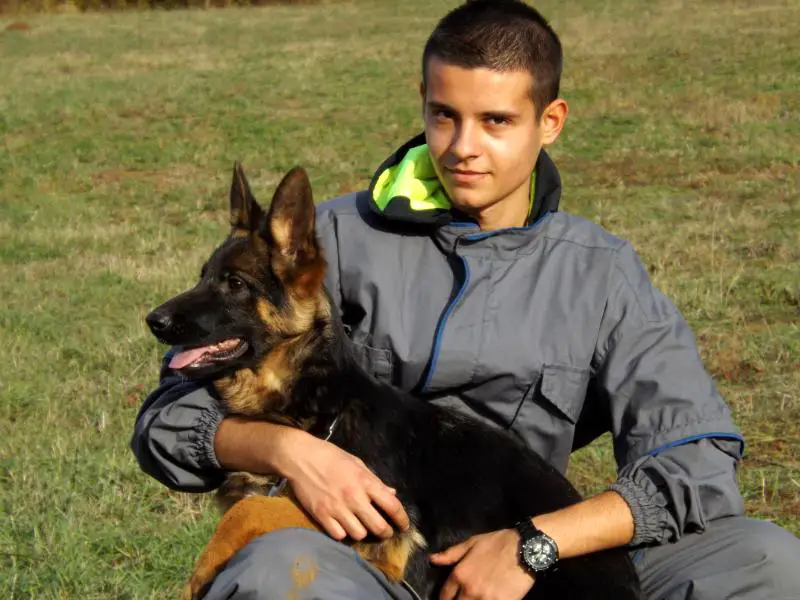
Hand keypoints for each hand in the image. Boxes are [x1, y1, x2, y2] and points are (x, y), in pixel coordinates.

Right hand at [277, 430, 409, 540]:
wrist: (301, 457)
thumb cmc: (332, 457)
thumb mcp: (357, 464)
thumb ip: (375, 481)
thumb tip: (392, 493)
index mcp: (365, 482)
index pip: (392, 505)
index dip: (402, 518)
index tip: (403, 525)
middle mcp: (354, 497)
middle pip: (378, 526)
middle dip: (385, 532)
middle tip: (385, 531)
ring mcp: (337, 508)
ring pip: (359, 534)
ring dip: (363, 532)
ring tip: (361, 526)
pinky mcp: (321, 515)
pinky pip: (338, 535)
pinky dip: (343, 533)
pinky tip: (343, 526)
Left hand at [430, 529, 534, 599]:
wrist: (524, 549)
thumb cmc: (497, 543)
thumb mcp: (471, 543)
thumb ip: (451, 554)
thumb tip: (432, 559)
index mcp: (460, 574)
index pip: (445, 596)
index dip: (445, 599)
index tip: (448, 599)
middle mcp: (469, 590)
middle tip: (462, 597)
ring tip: (473, 599)